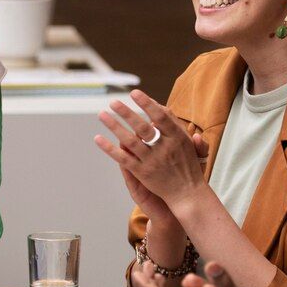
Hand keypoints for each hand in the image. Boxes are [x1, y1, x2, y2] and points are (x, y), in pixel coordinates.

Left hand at [96, 89, 208, 211]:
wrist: (188, 193)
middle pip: (143, 127)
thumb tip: (159, 106)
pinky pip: (123, 158)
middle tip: (113, 102)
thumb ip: (173, 124)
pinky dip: (109, 148)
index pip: (161, 116)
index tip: (134, 93)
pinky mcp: (142, 173)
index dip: (147, 104)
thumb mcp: (186, 142)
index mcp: (177, 138)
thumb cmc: (187, 164)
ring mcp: (152, 161)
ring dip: (114, 126)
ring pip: (130, 141)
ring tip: (102, 114)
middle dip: (127, 113)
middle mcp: (165, 148)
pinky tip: (98, 138)